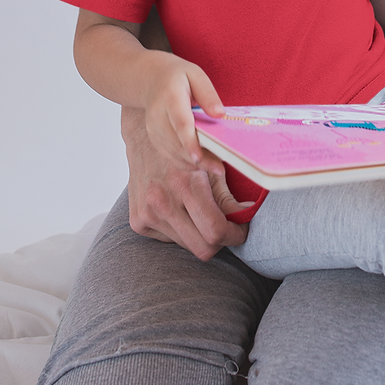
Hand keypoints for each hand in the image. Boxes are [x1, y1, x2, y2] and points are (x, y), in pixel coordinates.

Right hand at [121, 107, 251, 258]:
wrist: (144, 136)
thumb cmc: (185, 147)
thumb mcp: (212, 163)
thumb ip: (228, 196)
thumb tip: (247, 215)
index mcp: (184, 185)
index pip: (215, 230)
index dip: (235, 235)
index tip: (242, 230)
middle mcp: (162, 203)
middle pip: (202, 248)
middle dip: (221, 242)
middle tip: (228, 228)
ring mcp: (147, 214)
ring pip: (187, 247)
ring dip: (200, 236)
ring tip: (203, 215)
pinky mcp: (137, 221)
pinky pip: (169, 240)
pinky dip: (181, 231)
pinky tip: (181, 211)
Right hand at [140, 52, 226, 170]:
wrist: (148, 79)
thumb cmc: (176, 76)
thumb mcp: (195, 74)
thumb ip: (208, 94)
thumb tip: (219, 114)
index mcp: (170, 98)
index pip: (180, 123)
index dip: (189, 142)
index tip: (199, 157)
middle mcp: (157, 117)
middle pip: (177, 144)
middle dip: (199, 159)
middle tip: (220, 168)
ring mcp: (153, 130)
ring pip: (173, 154)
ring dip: (194, 163)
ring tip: (216, 166)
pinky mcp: (154, 139)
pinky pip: (170, 155)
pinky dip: (186, 162)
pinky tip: (202, 162)